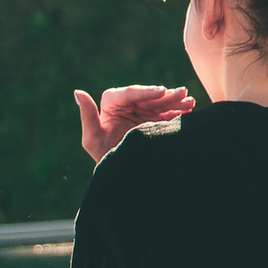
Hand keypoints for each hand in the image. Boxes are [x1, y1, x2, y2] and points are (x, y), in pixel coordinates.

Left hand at [74, 85, 192, 162]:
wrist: (119, 175)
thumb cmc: (103, 157)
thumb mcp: (93, 140)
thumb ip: (88, 116)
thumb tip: (78, 92)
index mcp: (111, 105)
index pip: (129, 94)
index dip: (146, 92)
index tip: (162, 92)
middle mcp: (126, 105)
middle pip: (147, 96)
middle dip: (165, 96)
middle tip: (183, 94)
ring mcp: (141, 112)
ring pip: (159, 102)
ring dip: (175, 101)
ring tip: (189, 101)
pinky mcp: (152, 120)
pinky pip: (166, 113)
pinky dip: (177, 111)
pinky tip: (190, 109)